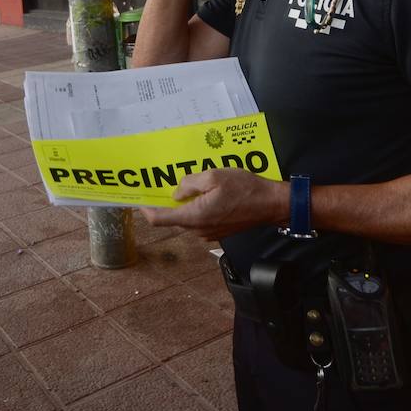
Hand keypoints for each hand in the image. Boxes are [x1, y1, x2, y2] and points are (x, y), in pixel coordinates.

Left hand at [141, 169, 284, 239]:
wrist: (271, 204)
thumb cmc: (244, 188)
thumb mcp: (213, 177)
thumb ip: (189, 184)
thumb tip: (176, 193)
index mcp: (194, 217)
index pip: (159, 220)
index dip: (145, 210)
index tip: (139, 198)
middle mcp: (199, 230)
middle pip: (173, 218)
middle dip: (167, 203)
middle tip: (164, 185)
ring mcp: (209, 233)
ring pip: (187, 218)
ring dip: (185, 205)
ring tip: (190, 186)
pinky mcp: (219, 231)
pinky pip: (200, 220)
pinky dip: (197, 208)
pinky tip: (206, 194)